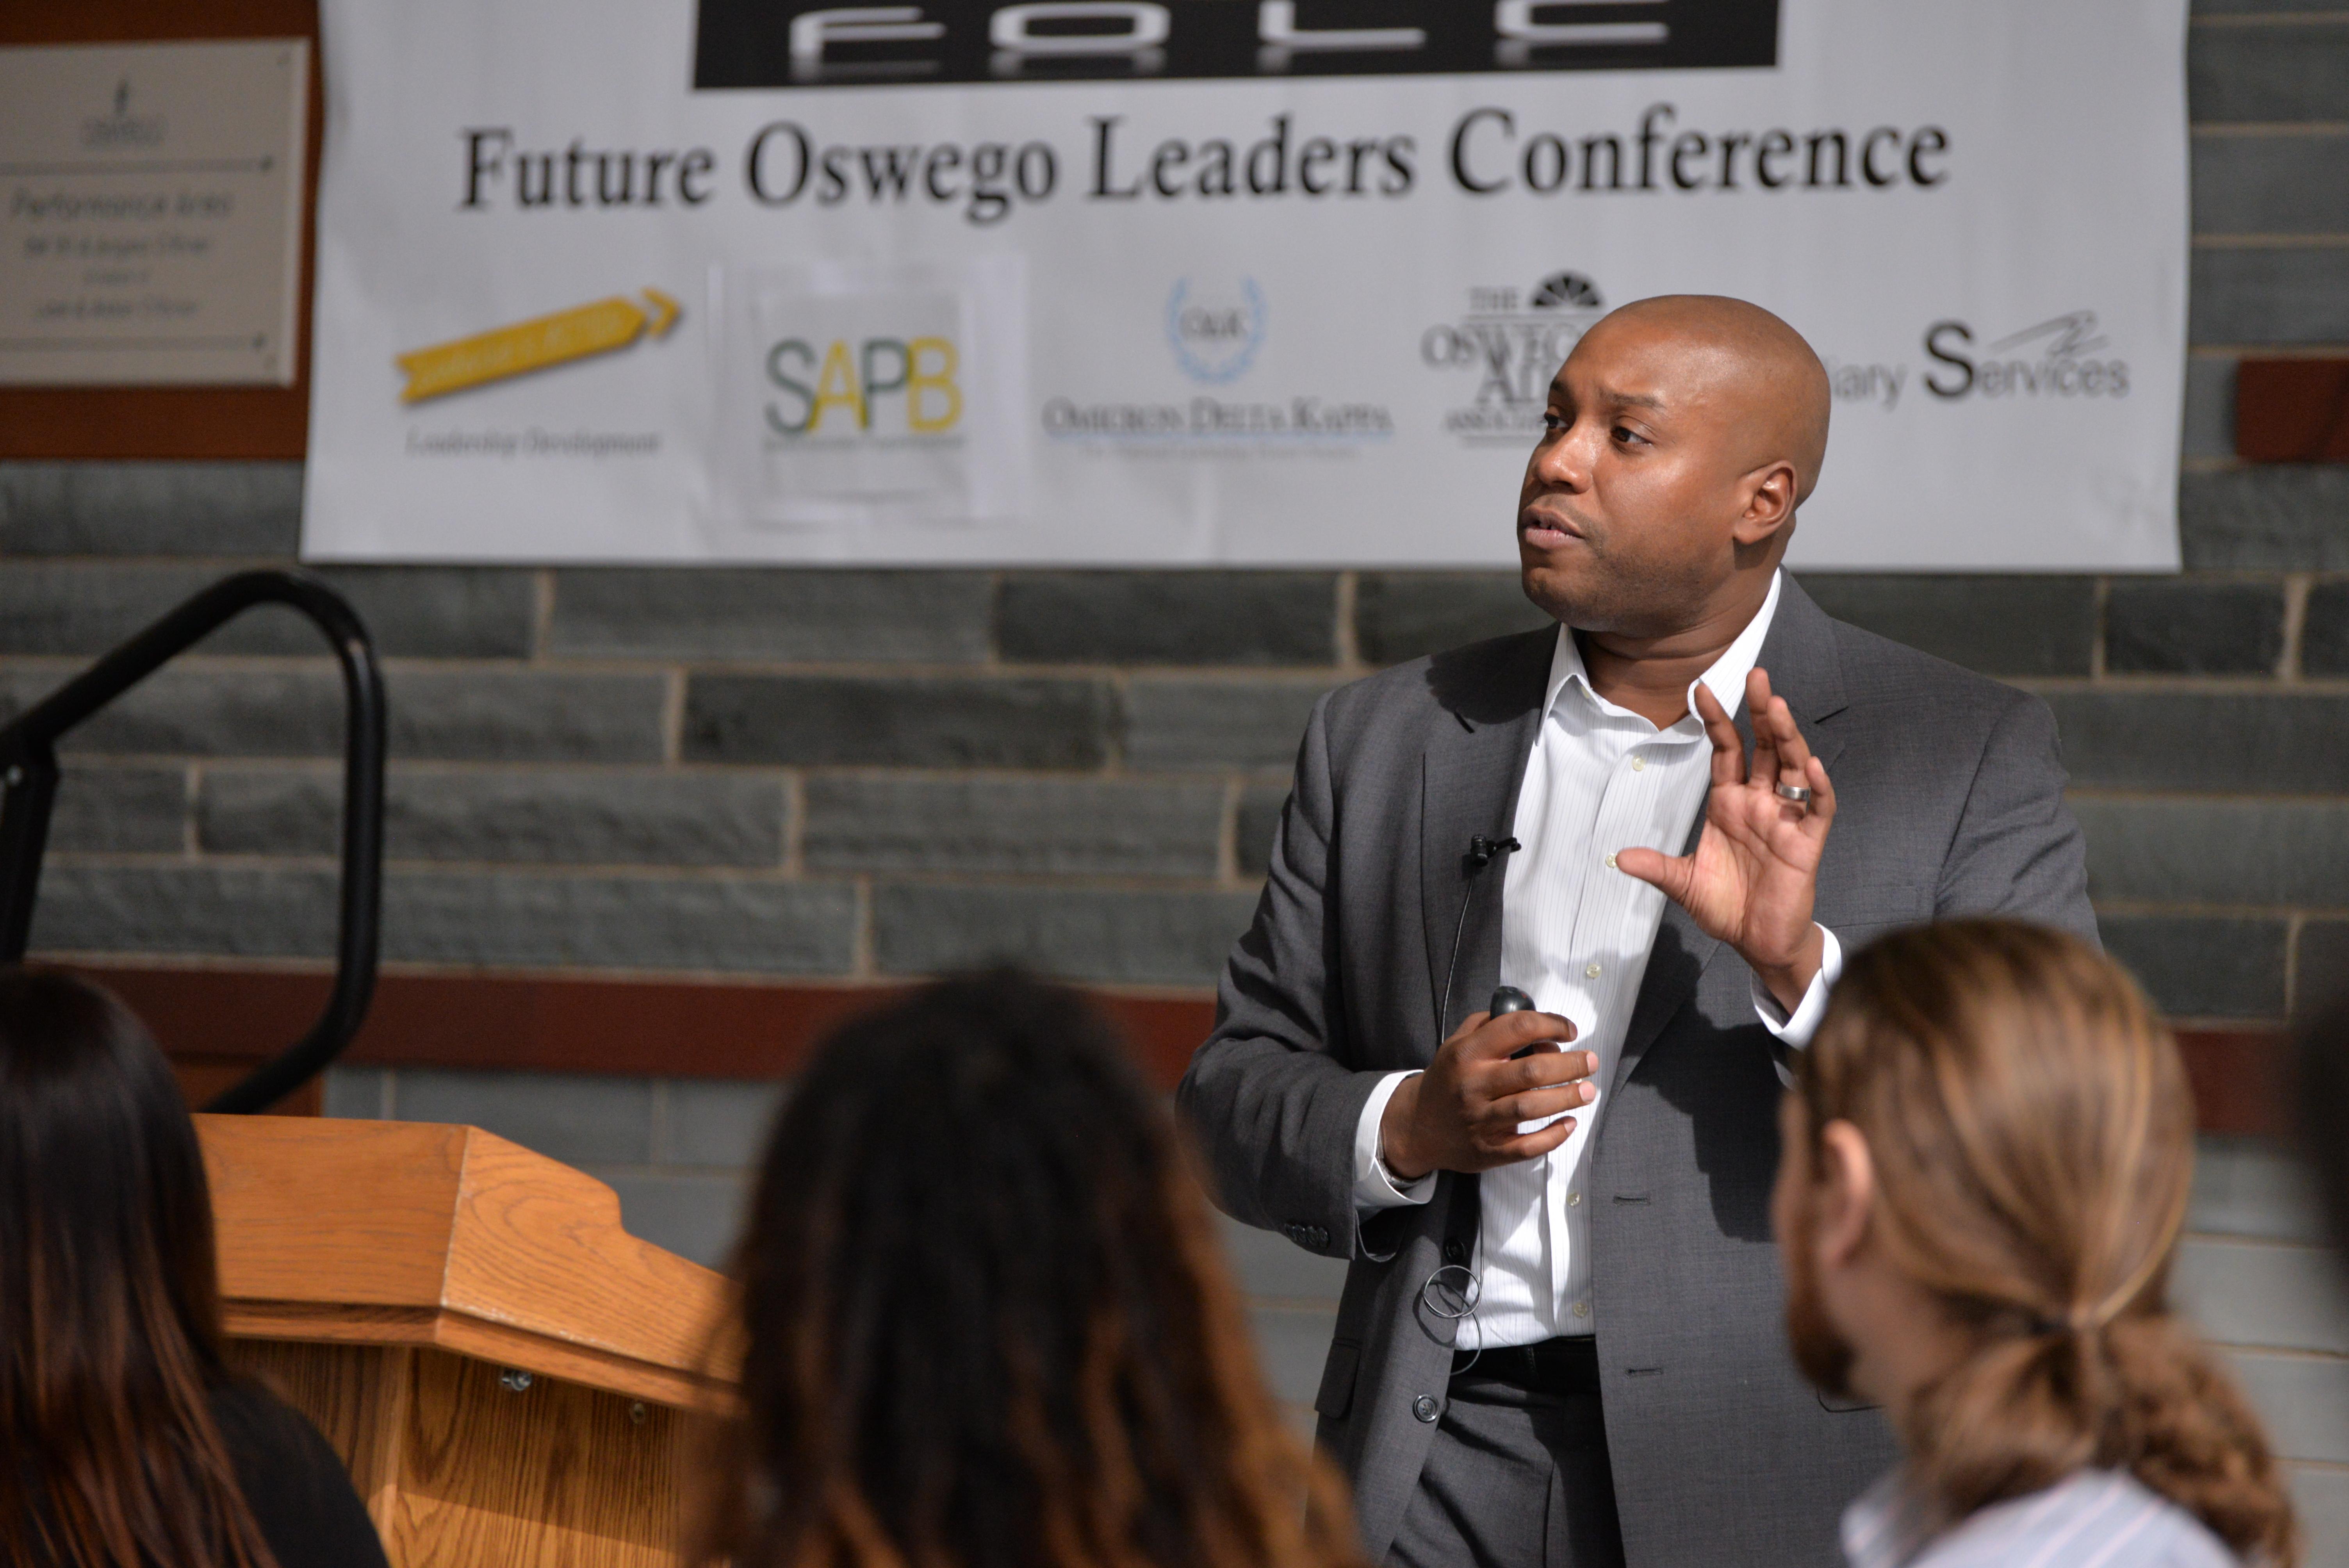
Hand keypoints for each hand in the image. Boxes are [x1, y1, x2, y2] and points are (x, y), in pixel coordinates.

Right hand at [1380, 1008, 1595, 1180]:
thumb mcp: (1456, 1043)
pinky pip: (1526, 1146)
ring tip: (1588, 1090)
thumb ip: (1489, 1024)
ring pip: (1531, 1107)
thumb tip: (1534, 1017)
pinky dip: (1553, 1136)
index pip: (1516, 1028)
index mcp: (1467, 1053)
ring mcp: (1480, 1120)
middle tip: (1590, 1061)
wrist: (1418, 1126)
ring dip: (1566, 1097)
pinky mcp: (1488, 1149)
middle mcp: (1473, 1085)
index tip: (1568, 1031)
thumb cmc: (1448, 1079)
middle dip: (1569, 1065)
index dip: (1550, 1025)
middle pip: (1531, 1070)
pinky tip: (1569, 1123)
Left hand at [1614, 666, 1834, 1013]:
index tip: (1700, 688)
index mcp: (1729, 804)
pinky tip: (1808, 767)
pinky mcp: (1807, 842)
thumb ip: (1657, 867)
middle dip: (1761, 711)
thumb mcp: (1683, 884)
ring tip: (1778, 706)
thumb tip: (1618, 858)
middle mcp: (1759, 804)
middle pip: (1763, 747)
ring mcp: (1785, 819)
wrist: (1756, 941)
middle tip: (1757, 675)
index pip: (1726, 751)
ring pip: (1791, 768)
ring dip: (1787, 737)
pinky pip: (1818, 808)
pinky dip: (1817, 787)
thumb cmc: (1726, 906)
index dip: (1716, 720)